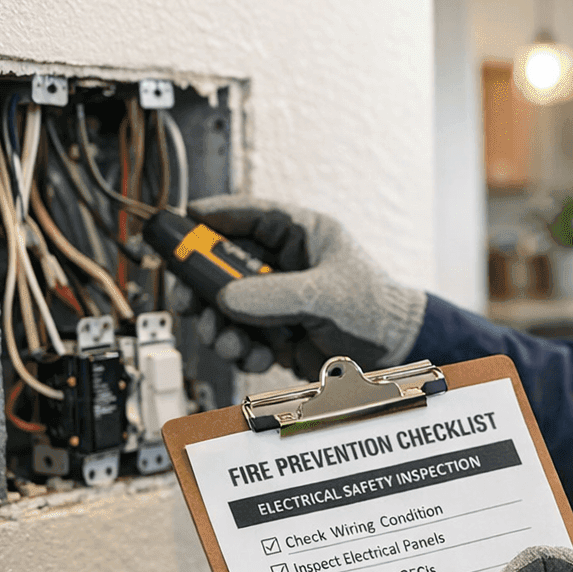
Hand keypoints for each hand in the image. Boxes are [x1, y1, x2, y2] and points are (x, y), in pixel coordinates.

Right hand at [183, 196, 426, 378]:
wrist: (391, 354)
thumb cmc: (375, 309)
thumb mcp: (327, 296)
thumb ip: (276, 296)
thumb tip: (224, 298)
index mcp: (301, 235)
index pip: (250, 215)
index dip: (212, 217)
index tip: (180, 222)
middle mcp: (282, 263)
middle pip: (222, 263)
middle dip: (202, 286)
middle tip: (188, 303)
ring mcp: (274, 297)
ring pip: (224, 304)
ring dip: (219, 326)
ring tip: (229, 342)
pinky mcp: (272, 329)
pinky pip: (239, 335)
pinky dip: (241, 349)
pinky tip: (257, 356)